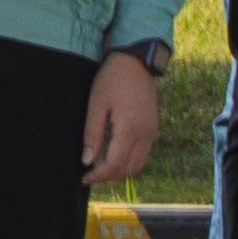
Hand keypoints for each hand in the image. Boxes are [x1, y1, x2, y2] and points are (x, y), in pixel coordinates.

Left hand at [79, 49, 163, 189]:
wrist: (135, 60)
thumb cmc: (112, 79)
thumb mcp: (96, 104)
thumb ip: (92, 134)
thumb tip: (87, 161)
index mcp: (130, 128)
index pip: (115, 164)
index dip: (99, 175)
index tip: (84, 177)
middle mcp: (145, 133)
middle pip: (129, 169)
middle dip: (109, 177)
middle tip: (90, 175)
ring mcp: (152, 131)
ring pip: (138, 164)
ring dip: (120, 171)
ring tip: (100, 168)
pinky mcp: (153, 127)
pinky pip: (143, 154)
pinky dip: (129, 161)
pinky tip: (114, 156)